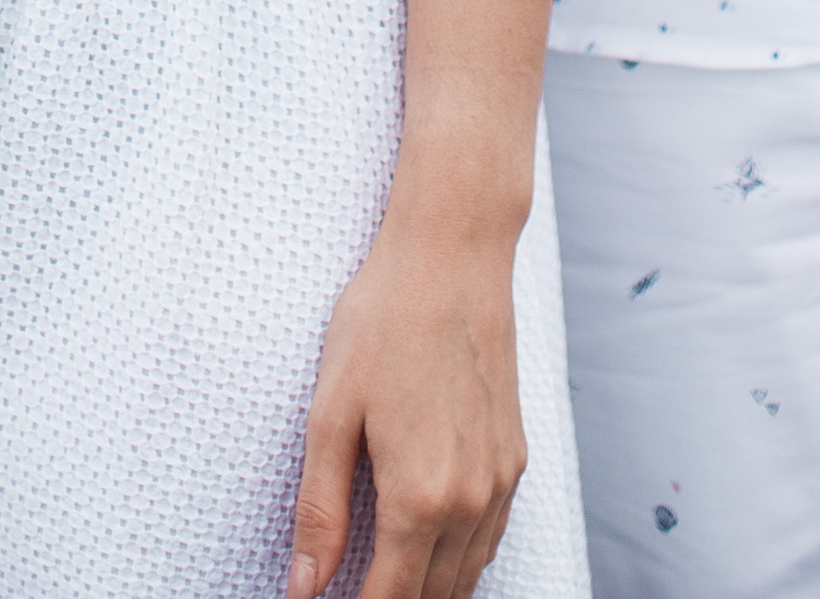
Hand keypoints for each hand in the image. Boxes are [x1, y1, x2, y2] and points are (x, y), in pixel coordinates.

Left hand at [287, 212, 526, 598]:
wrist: (453, 254)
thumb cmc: (384, 320)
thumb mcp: (332, 413)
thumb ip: (320, 510)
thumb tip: (305, 586)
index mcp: (419, 497)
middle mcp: (469, 500)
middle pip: (433, 597)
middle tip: (353, 588)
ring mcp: (500, 480)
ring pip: (467, 576)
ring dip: (428, 589)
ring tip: (386, 579)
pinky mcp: (514, 457)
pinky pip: (491, 538)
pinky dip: (461, 560)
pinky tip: (431, 547)